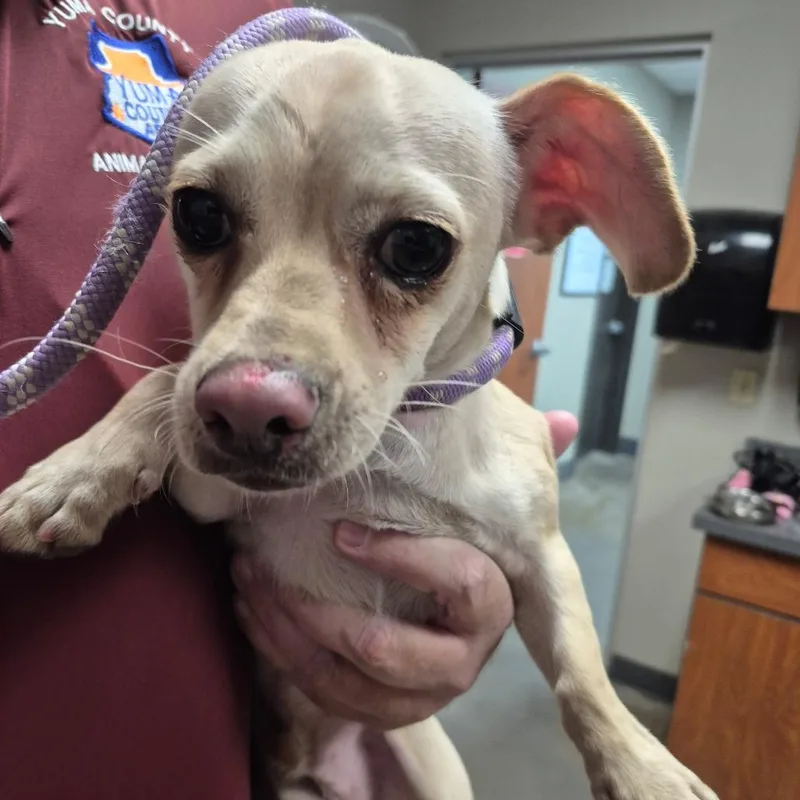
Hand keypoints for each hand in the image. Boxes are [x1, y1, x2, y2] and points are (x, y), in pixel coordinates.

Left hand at [232, 410, 577, 728]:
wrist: (436, 615)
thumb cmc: (455, 544)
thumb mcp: (485, 500)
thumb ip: (526, 459)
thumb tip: (567, 422)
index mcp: (492, 599)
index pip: (461, 581)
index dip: (403, 558)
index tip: (343, 532)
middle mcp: (465, 657)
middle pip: (395, 652)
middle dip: (325, 618)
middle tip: (270, 572)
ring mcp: (423, 694)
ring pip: (351, 682)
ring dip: (288, 635)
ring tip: (247, 583)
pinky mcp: (383, 713)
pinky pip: (325, 695)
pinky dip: (278, 653)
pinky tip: (249, 607)